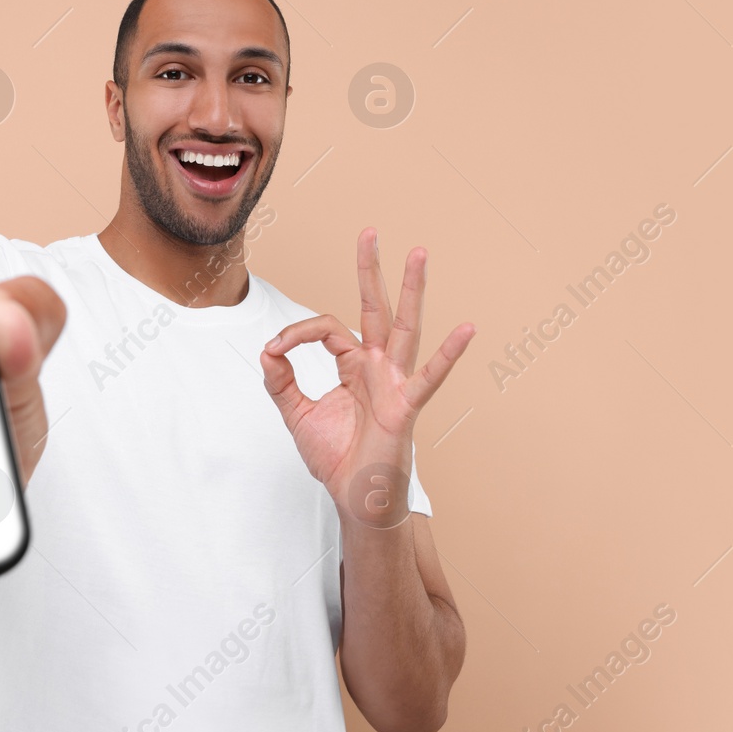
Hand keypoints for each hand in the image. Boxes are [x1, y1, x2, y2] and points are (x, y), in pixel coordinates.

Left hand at [260, 228, 473, 526]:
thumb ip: (280, 382)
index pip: (326, 329)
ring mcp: (395, 383)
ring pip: (404, 327)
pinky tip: (466, 329)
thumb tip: (266, 350)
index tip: (272, 350)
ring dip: (411, 290)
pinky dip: (449, 355)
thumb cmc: (336, 458)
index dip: (296, 334)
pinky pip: (429, 377)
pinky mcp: (405, 407)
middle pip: (374, 308)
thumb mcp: (298, 415)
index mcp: (353, 365)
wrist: (355, 498)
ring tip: (419, 253)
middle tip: (369, 232)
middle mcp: (377, 366)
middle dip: (370, 270)